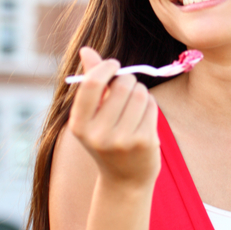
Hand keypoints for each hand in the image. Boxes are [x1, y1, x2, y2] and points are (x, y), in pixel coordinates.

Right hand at [68, 47, 160, 188]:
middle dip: (128, 80)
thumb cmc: (108, 139)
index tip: (114, 65)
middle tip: (127, 88)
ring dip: (141, 92)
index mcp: (79, 125)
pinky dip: (149, 105)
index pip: (92, 85)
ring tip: (135, 104)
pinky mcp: (143, 142)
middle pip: (122, 85)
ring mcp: (122, 140)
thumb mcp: (93, 116)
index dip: (106, 68)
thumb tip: (86, 50)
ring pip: (139, 94)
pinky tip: (144, 117)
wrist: (125, 179)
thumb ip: (91, 83)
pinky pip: (151, 106)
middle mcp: (98, 134)